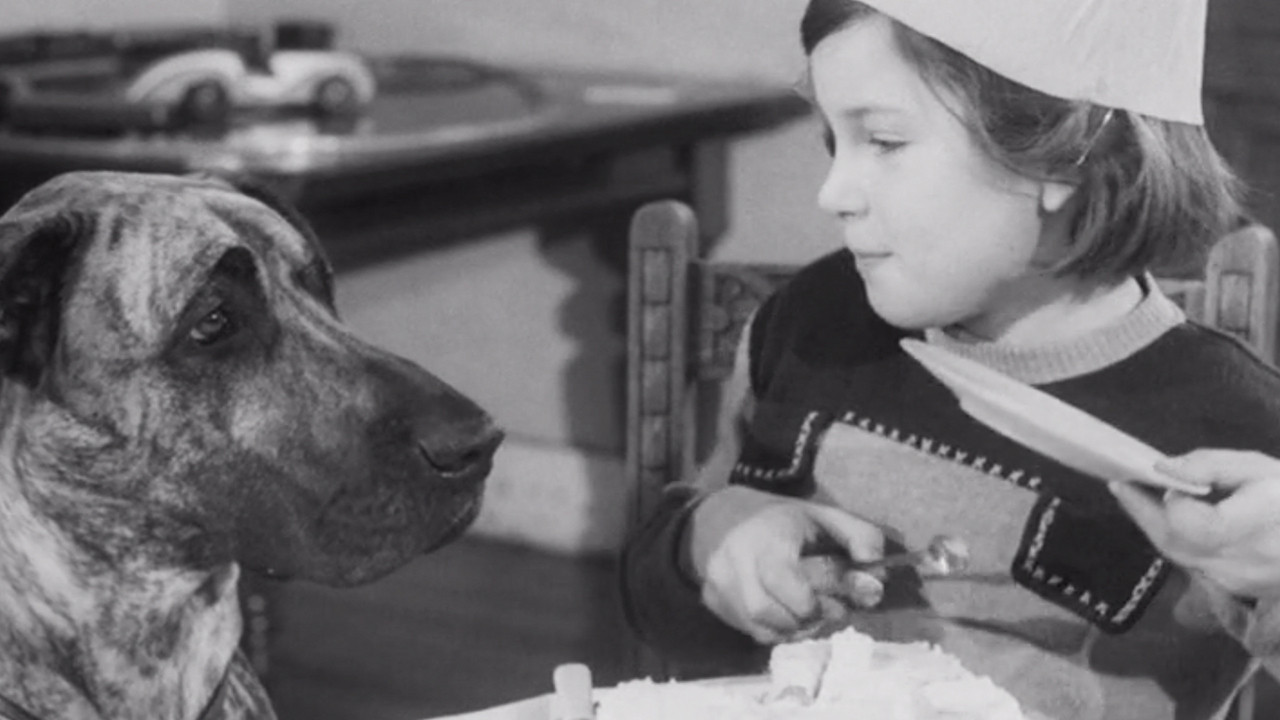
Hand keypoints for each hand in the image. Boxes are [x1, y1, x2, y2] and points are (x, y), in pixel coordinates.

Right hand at [685, 485, 884, 643]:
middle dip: (805, 617)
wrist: (725, 518)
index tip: (832, 600)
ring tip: (807, 611)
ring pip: (760, 628)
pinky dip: (777, 631)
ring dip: (793, 628)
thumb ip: (860, 538)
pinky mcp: (713, 602)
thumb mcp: (827, 517)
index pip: (783, 580)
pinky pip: (751, 632)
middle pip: (769, 611)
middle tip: (825, 608)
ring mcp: (719, 584)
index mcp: (766, 535)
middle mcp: (734, 560)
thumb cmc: (784, 520)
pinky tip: (787, 613)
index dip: (811, 601)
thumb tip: (876, 579)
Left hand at [1110, 449, 1279, 598]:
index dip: (1169, 497)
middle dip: (1141, 513)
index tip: (1158, 475)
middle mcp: (1233, 566)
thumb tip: (1161, 468)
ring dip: (1157, 527)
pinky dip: (1180, 542)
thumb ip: (1208, 466)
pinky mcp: (1239, 591)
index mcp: (1242, 533)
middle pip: (1169, 543)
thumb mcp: (1258, 468)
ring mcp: (1235, 584)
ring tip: (1139, 497)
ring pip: (1179, 557)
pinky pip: (1197, 565)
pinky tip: (1175, 520)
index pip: (1182, 520)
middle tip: (1120, 484)